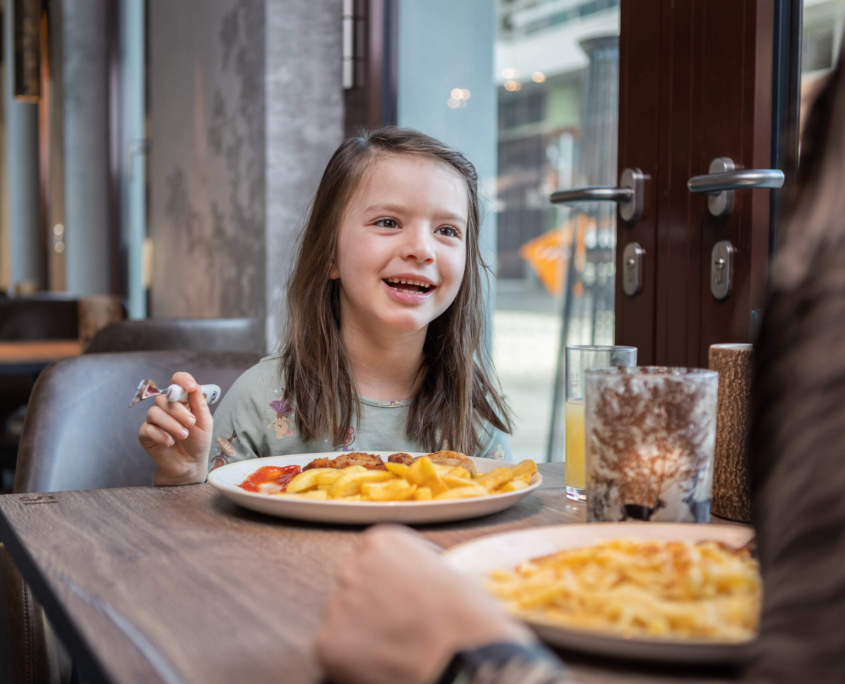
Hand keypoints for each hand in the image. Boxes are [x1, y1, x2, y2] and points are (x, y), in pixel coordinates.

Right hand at [138, 372, 212, 484]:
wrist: (190, 463)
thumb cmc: (198, 441)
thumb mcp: (205, 422)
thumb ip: (199, 404)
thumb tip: (195, 386)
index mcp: (181, 400)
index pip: (177, 381)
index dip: (183, 380)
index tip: (191, 387)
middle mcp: (166, 407)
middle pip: (164, 398)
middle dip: (179, 411)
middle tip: (191, 423)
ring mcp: (154, 420)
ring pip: (154, 412)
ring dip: (171, 424)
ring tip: (183, 435)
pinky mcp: (145, 434)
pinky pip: (147, 429)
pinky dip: (161, 435)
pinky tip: (170, 442)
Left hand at [316, 525, 533, 683]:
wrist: (464, 658)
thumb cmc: (468, 618)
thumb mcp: (445, 572)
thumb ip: (413, 571)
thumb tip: (407, 585)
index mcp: (383, 542)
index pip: (370, 557)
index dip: (387, 582)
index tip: (402, 598)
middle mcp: (353, 566)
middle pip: (352, 586)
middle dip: (370, 605)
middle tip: (398, 626)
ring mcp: (337, 604)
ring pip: (342, 619)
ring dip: (361, 632)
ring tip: (395, 648)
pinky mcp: (328, 643)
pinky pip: (334, 650)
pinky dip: (352, 661)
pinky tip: (383, 663)